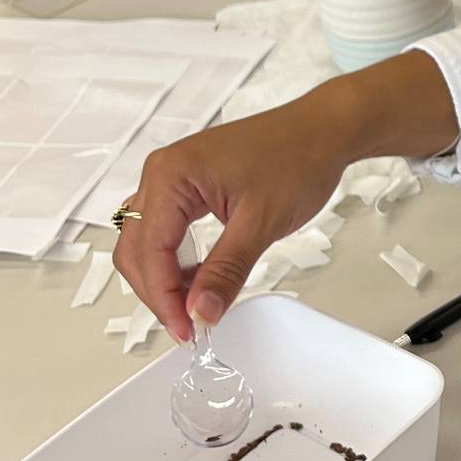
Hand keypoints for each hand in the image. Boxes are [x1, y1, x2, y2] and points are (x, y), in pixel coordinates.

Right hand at [114, 52, 458, 342]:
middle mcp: (162, 172)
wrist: (324, 130)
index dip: (165, 299)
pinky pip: (165, 229)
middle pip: (137, 249)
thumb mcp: (261, 223)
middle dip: (160, 293)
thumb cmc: (298, 157)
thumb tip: (201, 310)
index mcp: (171, 174)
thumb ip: (226, 270)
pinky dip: (175, 259)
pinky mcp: (187, 184)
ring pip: (146, 242)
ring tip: (197, 306)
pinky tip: (199, 279)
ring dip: (164, 278)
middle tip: (191, 326)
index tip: (187, 330)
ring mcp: (173, 177)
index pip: (149, 251)